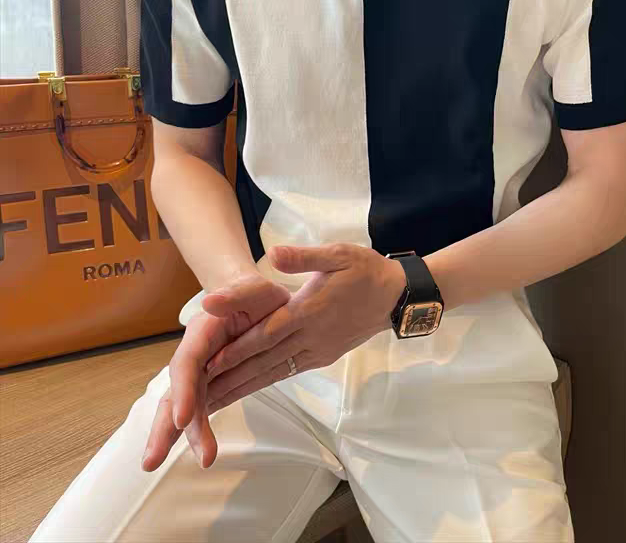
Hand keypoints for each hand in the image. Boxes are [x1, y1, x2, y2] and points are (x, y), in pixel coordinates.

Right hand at [140, 273, 289, 471]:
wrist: (260, 302)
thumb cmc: (258, 296)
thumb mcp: (255, 289)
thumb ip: (235, 294)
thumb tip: (209, 301)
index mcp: (203, 332)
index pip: (187, 363)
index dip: (182, 390)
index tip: (182, 417)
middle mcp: (197, 355)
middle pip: (176, 392)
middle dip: (166, 427)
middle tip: (154, 460)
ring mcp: (204, 372)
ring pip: (187, 407)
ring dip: (185, 436)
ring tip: (199, 461)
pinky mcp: (215, 384)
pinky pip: (202, 410)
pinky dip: (198, 431)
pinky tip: (200, 452)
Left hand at [200, 244, 406, 413]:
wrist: (397, 296)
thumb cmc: (366, 271)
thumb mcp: (338, 254)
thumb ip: (304, 257)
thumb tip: (272, 254)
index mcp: (310, 310)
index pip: (268, 333)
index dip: (238, 348)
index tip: (209, 361)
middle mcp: (311, 336)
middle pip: (265, 361)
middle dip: (230, 378)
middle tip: (198, 394)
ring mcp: (317, 350)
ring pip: (274, 372)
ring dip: (243, 386)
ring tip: (213, 402)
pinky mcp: (323, 356)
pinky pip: (288, 371)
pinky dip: (264, 381)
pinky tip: (247, 388)